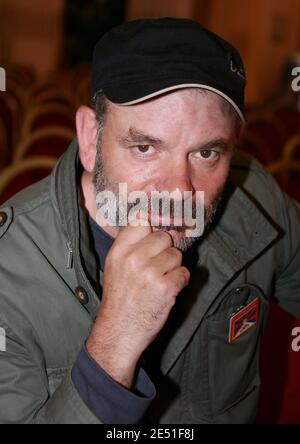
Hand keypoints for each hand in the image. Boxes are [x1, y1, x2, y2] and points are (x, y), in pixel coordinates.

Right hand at [86, 222, 189, 387]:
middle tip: (157, 267)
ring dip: (173, 268)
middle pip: (163, 237)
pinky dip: (180, 282)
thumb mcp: (114, 267)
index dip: (151, 230)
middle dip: (165, 251)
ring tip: (160, 281)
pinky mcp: (165, 288)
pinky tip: (168, 290)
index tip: (154, 240)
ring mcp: (150, 273)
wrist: (119, 331)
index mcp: (118, 252)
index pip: (141, 222)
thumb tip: (152, 225)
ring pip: (176, 255)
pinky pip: (184, 273)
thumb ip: (130, 246)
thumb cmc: (120, 299)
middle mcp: (133, 258)